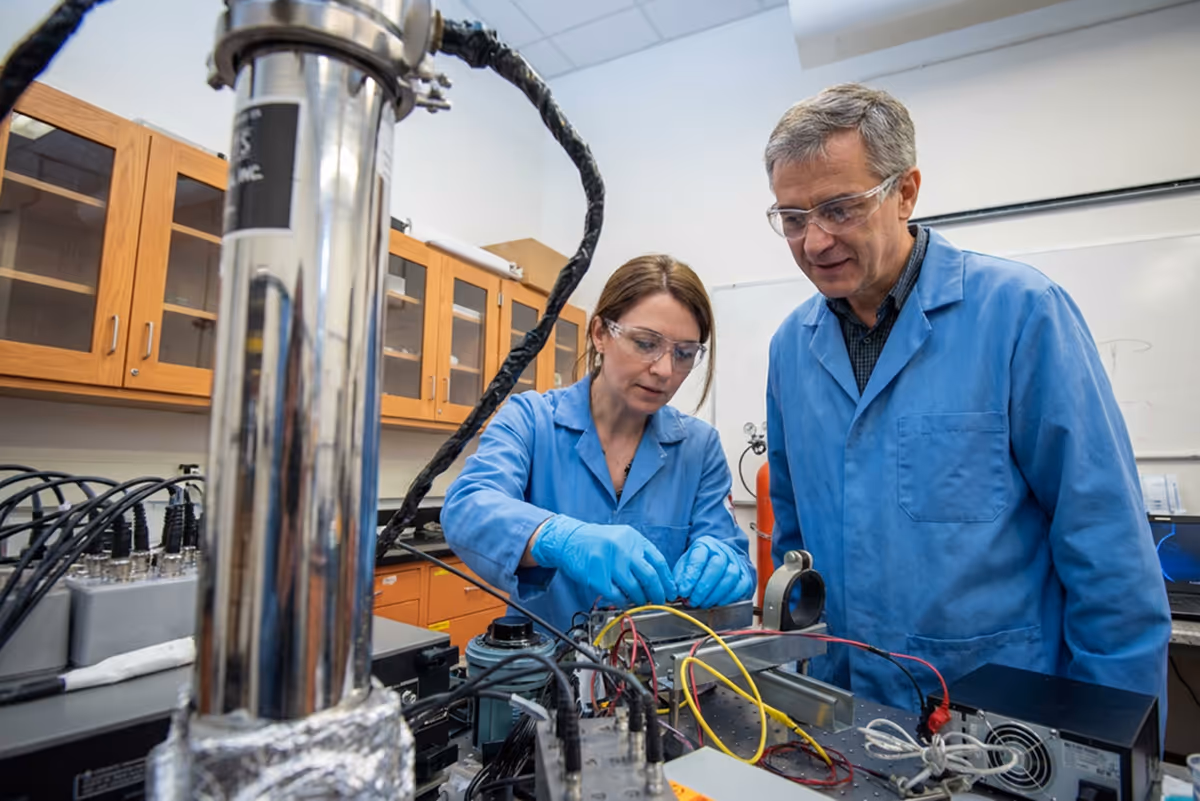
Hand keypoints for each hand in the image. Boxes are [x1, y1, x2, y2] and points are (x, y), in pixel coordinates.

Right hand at [530, 516, 675, 605]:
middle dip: (657, 593)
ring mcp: (610, 562)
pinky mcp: (597, 576)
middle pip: (649, 576)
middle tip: (659, 601)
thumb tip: (657, 578)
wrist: (569, 539)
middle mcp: (623, 549)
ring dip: (640, 600)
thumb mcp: (622, 538)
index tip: (671, 592)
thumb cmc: (596, 541)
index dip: (667, 580)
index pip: (658, 561)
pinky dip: (623, 602)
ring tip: (640, 602)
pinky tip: (624, 602)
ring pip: (634, 589)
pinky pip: (616, 596)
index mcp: (633, 538)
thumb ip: (638, 554)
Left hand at [673, 536, 754, 608]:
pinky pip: (740, 586)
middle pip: (716, 566)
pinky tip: (717, 603)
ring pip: (729, 576)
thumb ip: (680, 578)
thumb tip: (678, 591)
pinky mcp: (744, 576)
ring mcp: (736, 562)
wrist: (717, 563)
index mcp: (705, 544)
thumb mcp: (684, 566)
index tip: (683, 591)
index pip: (699, 558)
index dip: (691, 576)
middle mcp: (723, 551)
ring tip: (703, 604)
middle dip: (703, 587)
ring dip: (715, 594)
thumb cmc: (698, 566)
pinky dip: (728, 598)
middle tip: (692, 600)